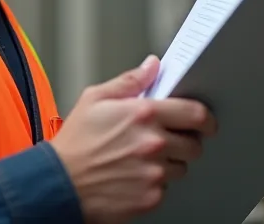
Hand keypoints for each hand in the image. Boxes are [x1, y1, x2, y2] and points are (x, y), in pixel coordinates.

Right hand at [48, 55, 216, 223]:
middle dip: (186, 142)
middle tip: (169, 142)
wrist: (58, 184)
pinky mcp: (149, 197)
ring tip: (142, 161)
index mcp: (144, 114)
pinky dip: (154, 184)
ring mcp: (153, 172)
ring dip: (169, 164)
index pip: (195, 114)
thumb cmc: (74, 143)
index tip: (206, 123)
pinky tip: (134, 177)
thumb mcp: (95, 99)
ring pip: (181, 168)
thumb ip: (130, 81)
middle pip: (194, 145)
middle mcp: (153, 143)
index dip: (206, 119)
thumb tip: (152, 66)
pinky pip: (165, 189)